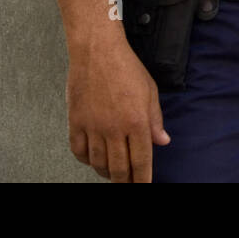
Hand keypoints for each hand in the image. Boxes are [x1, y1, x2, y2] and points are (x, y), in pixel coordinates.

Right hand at [66, 37, 169, 182]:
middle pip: (119, 168)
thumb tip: (162, 141)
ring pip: (98, 163)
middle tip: (127, 183)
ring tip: (112, 174)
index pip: (141, 161)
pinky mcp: (76, 122)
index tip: (144, 187)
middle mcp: (114, 128)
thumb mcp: (150, 91)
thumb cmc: (126, 67)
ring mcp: (93, 126)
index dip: (142, 180)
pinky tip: (93, 159)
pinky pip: (79, 151)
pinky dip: (86, 160)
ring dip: (106, 173)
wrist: (97, 51)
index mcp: (136, 121)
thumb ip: (155, 119)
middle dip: (125, 181)